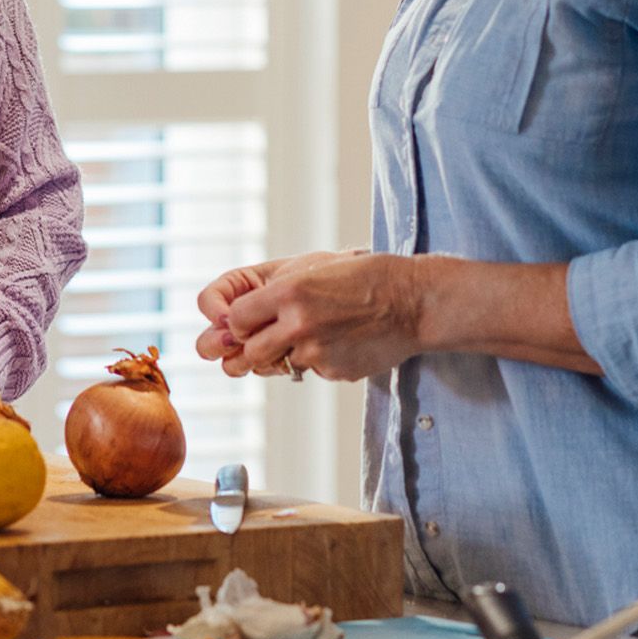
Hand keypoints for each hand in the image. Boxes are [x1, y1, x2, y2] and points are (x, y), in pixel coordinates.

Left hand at [195, 251, 427, 382]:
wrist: (410, 300)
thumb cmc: (360, 276)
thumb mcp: (310, 266)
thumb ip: (267, 289)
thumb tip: (226, 320)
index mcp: (289, 292)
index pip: (233, 320)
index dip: (235, 323)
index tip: (245, 321)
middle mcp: (299, 325)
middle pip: (248, 354)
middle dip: (249, 348)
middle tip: (265, 337)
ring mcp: (318, 353)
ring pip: (277, 366)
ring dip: (281, 355)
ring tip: (307, 333)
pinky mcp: (335, 372)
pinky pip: (309, 372)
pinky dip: (315, 360)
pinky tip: (336, 340)